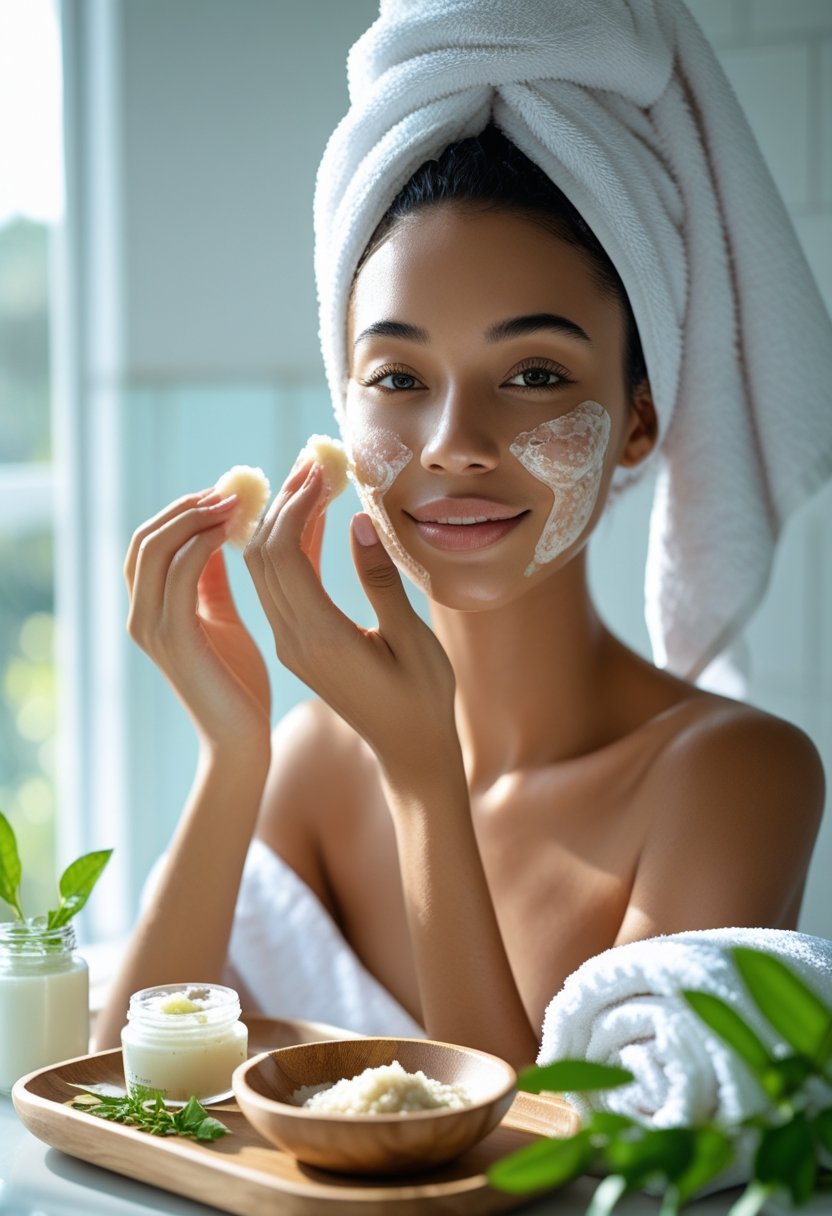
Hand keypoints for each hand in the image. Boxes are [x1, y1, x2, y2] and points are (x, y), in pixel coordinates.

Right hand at [125, 489, 270, 751]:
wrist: (242, 737)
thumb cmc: (237, 683)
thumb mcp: (220, 619)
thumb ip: (210, 582)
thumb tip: (214, 540)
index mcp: (150, 610)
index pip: (147, 544)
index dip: (180, 512)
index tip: (223, 494)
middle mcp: (140, 616)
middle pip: (144, 539)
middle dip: (186, 507)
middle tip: (230, 489)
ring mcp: (151, 627)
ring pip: (155, 549)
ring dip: (195, 517)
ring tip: (235, 502)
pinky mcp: (174, 639)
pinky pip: (180, 575)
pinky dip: (203, 545)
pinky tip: (234, 532)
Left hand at [245, 461, 457, 775]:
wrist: (409, 752)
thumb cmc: (423, 700)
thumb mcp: (412, 639)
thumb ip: (381, 581)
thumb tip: (357, 522)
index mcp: (319, 638)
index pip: (285, 555)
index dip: (296, 504)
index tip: (321, 467)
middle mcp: (293, 640)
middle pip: (263, 555)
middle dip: (283, 502)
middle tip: (313, 461)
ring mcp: (290, 644)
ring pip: (266, 569)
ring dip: (283, 521)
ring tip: (314, 478)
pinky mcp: (297, 645)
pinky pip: (281, 586)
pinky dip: (292, 548)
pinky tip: (316, 519)